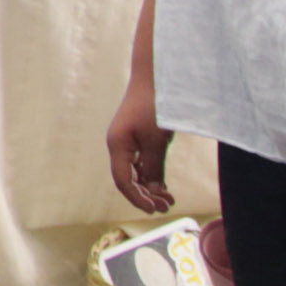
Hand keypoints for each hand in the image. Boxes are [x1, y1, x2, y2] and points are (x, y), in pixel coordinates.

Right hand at [106, 75, 174, 213]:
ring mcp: (127, 140)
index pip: (123, 181)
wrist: (157, 76)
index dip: (137, 198)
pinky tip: (163, 184)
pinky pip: (141, 161)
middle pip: (128, 179)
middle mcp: (119, 145)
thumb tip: (152, 192)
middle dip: (145, 195)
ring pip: (135, 172)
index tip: (154, 209)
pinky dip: (152, 174)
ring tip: (169, 199)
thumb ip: (153, 167)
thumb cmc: (156, 105)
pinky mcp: (137, 136)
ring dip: (150, 186)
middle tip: (166, 207)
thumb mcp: (157, 140)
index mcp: (117, 145)